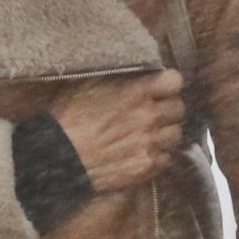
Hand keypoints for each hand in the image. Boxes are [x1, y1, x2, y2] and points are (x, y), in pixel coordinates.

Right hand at [52, 69, 185, 191]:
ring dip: (164, 133)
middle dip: (167, 109)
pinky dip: (158, 155)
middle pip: (179, 108)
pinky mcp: (146, 167)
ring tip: (147, 134)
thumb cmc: (70, 116)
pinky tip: (142, 151)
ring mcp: (149, 143)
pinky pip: (166, 158)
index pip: (175, 82)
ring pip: (175, 134)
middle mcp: (149, 117)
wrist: (59, 156)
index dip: (168, 84)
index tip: (161, 88)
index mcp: (138, 92)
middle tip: (152, 112)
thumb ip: (121, 76)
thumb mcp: (91, 83)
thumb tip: (138, 71)